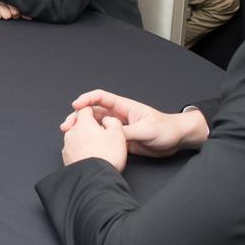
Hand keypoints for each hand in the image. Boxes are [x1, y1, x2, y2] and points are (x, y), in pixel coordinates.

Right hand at [60, 89, 208, 157]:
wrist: (177, 140)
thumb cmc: (166, 129)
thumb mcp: (147, 130)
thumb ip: (128, 132)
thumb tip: (109, 135)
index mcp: (124, 107)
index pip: (101, 98)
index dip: (87, 99)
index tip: (76, 106)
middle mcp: (118, 116)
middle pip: (93, 112)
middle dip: (78, 117)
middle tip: (67, 126)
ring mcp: (117, 128)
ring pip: (95, 126)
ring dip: (82, 129)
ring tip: (69, 136)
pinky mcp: (119, 140)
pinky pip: (102, 138)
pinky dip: (91, 140)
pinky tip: (83, 146)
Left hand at [61, 107, 127, 171]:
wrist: (94, 178)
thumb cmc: (107, 156)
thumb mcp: (118, 134)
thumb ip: (113, 121)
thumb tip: (107, 120)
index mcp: (83, 123)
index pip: (85, 109)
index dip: (93, 110)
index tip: (98, 115)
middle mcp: (71, 132)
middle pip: (78, 123)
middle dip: (88, 126)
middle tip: (99, 133)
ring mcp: (67, 146)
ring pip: (75, 136)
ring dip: (83, 139)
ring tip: (96, 147)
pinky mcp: (66, 158)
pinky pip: (73, 149)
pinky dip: (79, 150)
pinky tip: (89, 156)